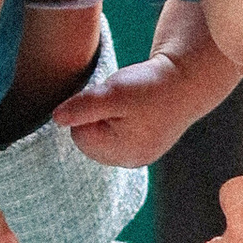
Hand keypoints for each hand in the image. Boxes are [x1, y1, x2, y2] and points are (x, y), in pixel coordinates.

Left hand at [54, 0, 239, 167]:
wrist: (186, 80)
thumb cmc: (151, 85)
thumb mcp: (114, 92)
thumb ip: (83, 107)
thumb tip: (56, 118)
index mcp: (122, 153)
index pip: (79, 135)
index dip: (87, 111)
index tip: (110, 98)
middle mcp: (129, 161)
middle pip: (88, 140)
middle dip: (96, 117)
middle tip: (120, 100)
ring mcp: (137, 156)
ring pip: (100, 137)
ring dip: (106, 118)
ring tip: (129, 105)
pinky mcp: (142, 148)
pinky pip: (115, 137)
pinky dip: (118, 122)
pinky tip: (134, 111)